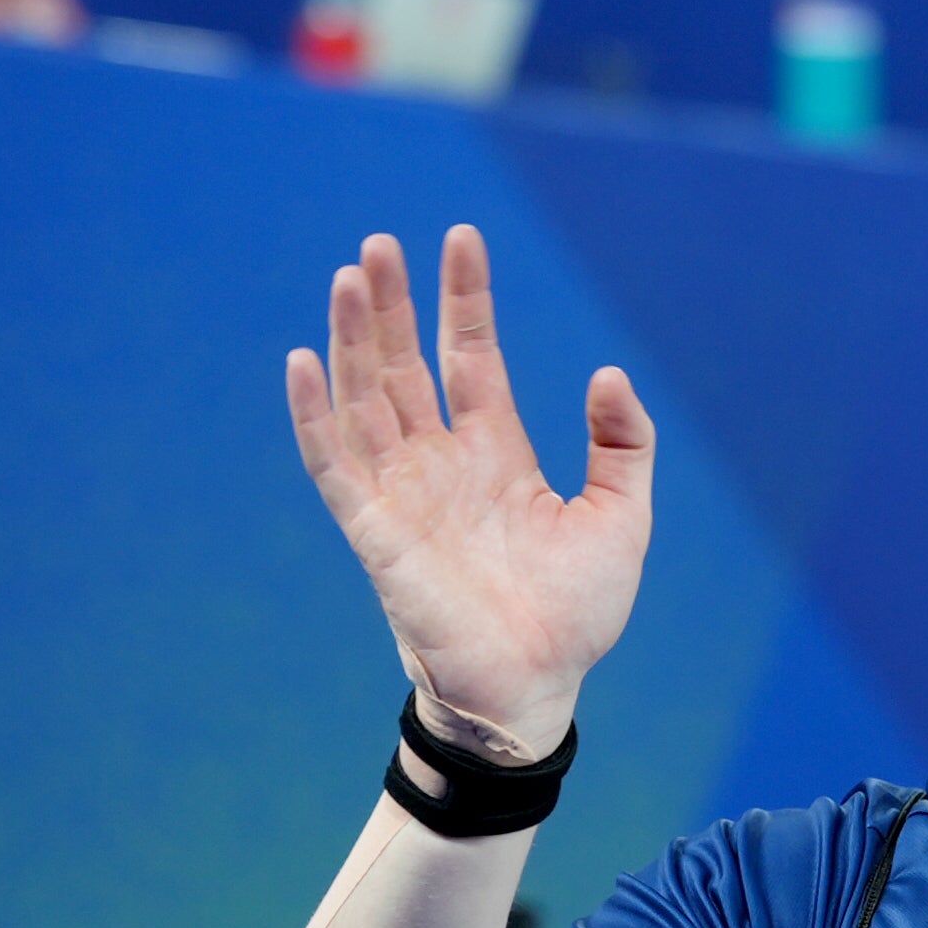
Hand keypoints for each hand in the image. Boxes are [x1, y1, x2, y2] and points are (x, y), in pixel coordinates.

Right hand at [284, 226, 651, 755]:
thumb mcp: (622, 517)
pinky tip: (305, 360)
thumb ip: (623, 444)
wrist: (536, 689)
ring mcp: (404, 494)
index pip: (469, 355)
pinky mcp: (375, 532)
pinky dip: (314, 414)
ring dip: (354, 339)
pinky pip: (334, 464)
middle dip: (393, 304)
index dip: (464, 298)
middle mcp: (442, 464)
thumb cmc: (576, 616)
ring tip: (351, 276)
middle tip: (379, 242)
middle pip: (404, 365)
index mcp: (497, 453)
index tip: (461, 237)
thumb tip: (609, 371)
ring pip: (365, 399)